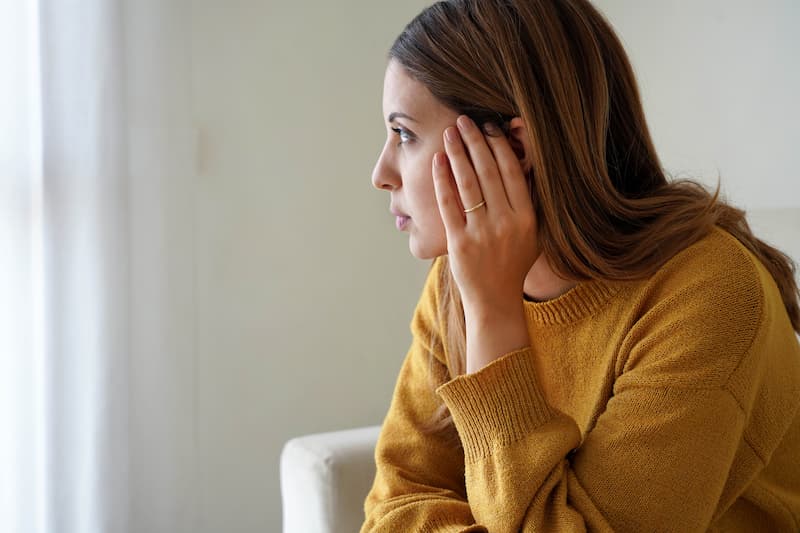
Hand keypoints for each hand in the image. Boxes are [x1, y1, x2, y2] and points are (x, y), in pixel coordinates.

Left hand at [432, 115, 539, 317]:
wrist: (495, 299)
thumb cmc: (513, 262)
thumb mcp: (532, 232)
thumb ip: (528, 201)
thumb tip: (521, 161)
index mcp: (527, 217)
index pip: (512, 171)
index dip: (500, 145)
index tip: (489, 126)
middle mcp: (506, 223)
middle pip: (489, 172)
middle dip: (475, 141)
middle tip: (464, 119)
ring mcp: (482, 234)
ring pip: (468, 184)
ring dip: (457, 154)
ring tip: (449, 132)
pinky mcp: (460, 244)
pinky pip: (449, 205)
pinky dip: (442, 181)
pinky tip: (437, 161)